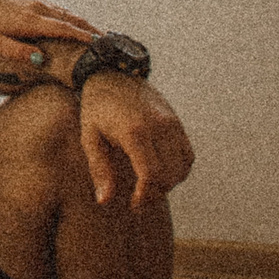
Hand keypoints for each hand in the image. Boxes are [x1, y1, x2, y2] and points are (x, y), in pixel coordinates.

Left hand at [0, 0, 95, 79]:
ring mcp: (35, 2)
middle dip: (90, 30)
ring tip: (98, 35)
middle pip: (70, 19)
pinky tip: (75, 23)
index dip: (82, 37)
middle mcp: (36, 8)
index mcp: (30, 20)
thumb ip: (16, 51)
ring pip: (65, 12)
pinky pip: (58, 9)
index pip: (63, 29)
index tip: (99, 45)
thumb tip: (40, 60)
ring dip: (82, 22)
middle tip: (108, 42)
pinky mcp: (31, 0)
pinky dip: (71, 17)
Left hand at [78, 73, 192, 207]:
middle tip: (139, 200)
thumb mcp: (90, 137)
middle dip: (155, 194)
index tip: (134, 204)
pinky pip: (187, 154)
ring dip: (168, 183)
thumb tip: (104, 201)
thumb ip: (99, 169)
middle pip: (169, 175)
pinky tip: (162, 173)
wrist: (112, 74)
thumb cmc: (96, 108)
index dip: (145, 196)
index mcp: (134, 132)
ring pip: (182, 167)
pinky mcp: (177, 122)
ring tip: (149, 186)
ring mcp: (171, 123)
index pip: (151, 175)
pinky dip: (179, 169)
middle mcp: (158, 127)